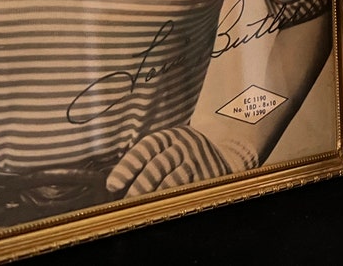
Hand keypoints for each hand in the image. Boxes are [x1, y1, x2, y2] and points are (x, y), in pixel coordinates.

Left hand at [106, 127, 233, 196]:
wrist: (229, 150)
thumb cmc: (188, 153)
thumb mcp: (172, 145)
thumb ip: (151, 158)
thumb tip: (115, 183)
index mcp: (171, 136)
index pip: (147, 147)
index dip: (128, 165)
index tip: (113, 184)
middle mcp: (185, 146)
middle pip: (159, 164)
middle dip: (141, 183)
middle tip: (127, 199)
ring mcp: (198, 162)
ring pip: (174, 179)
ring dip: (156, 194)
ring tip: (141, 206)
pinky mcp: (209, 176)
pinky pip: (189, 189)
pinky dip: (174, 199)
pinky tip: (163, 207)